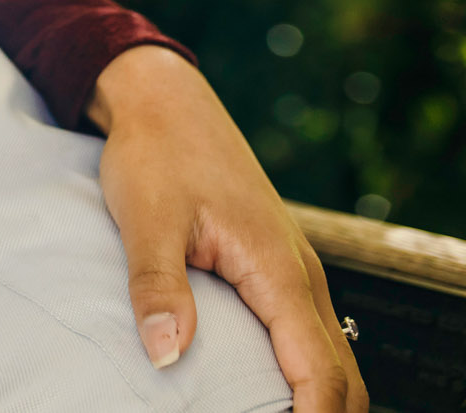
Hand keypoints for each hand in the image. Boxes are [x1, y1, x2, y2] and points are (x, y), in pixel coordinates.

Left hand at [89, 45, 365, 412]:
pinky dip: (301, 371)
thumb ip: (157, 287)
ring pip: (327, 355)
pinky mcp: (275, 265)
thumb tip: (166, 356)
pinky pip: (306, 333)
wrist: (165, 103)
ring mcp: (293, 271)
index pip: (319, 374)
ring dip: (314, 398)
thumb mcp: (147, 220)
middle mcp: (300, 277)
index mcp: (278, 271)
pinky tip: (267, 390)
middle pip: (340, 377)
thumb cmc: (156, 155)